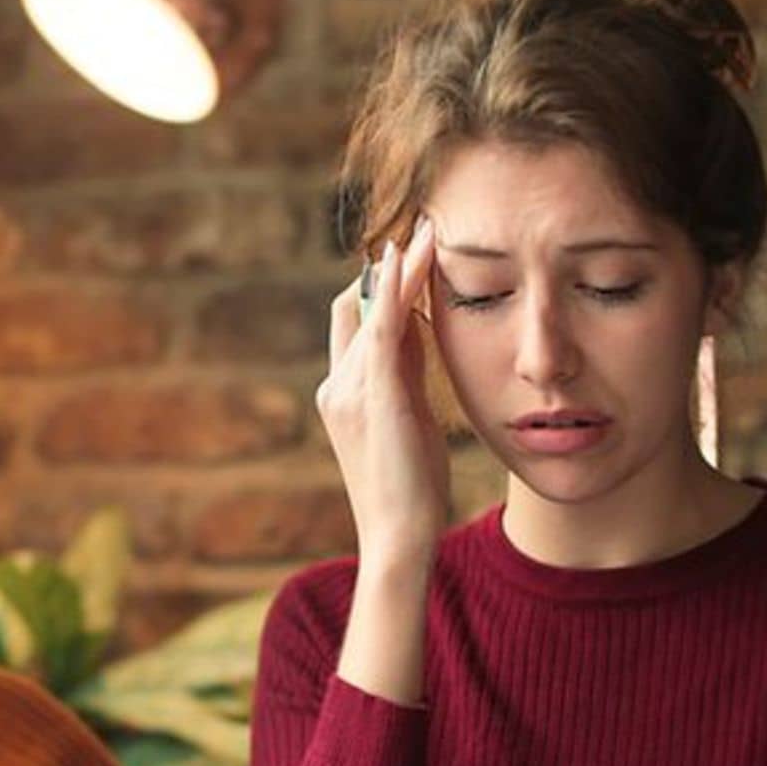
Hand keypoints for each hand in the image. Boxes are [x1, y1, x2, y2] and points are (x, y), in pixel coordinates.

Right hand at [318, 219, 450, 565]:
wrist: (398, 535)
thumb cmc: (411, 490)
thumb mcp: (409, 421)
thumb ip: (407, 376)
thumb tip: (420, 332)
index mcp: (341, 394)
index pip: (355, 326)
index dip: (380, 292)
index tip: (413, 261)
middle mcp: (336, 385)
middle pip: (352, 308)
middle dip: (385, 270)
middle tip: (424, 230)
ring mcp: (348, 389)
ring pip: (369, 310)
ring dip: (400, 267)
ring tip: (430, 229)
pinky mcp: (374, 393)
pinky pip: (382, 326)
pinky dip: (395, 288)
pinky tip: (411, 256)